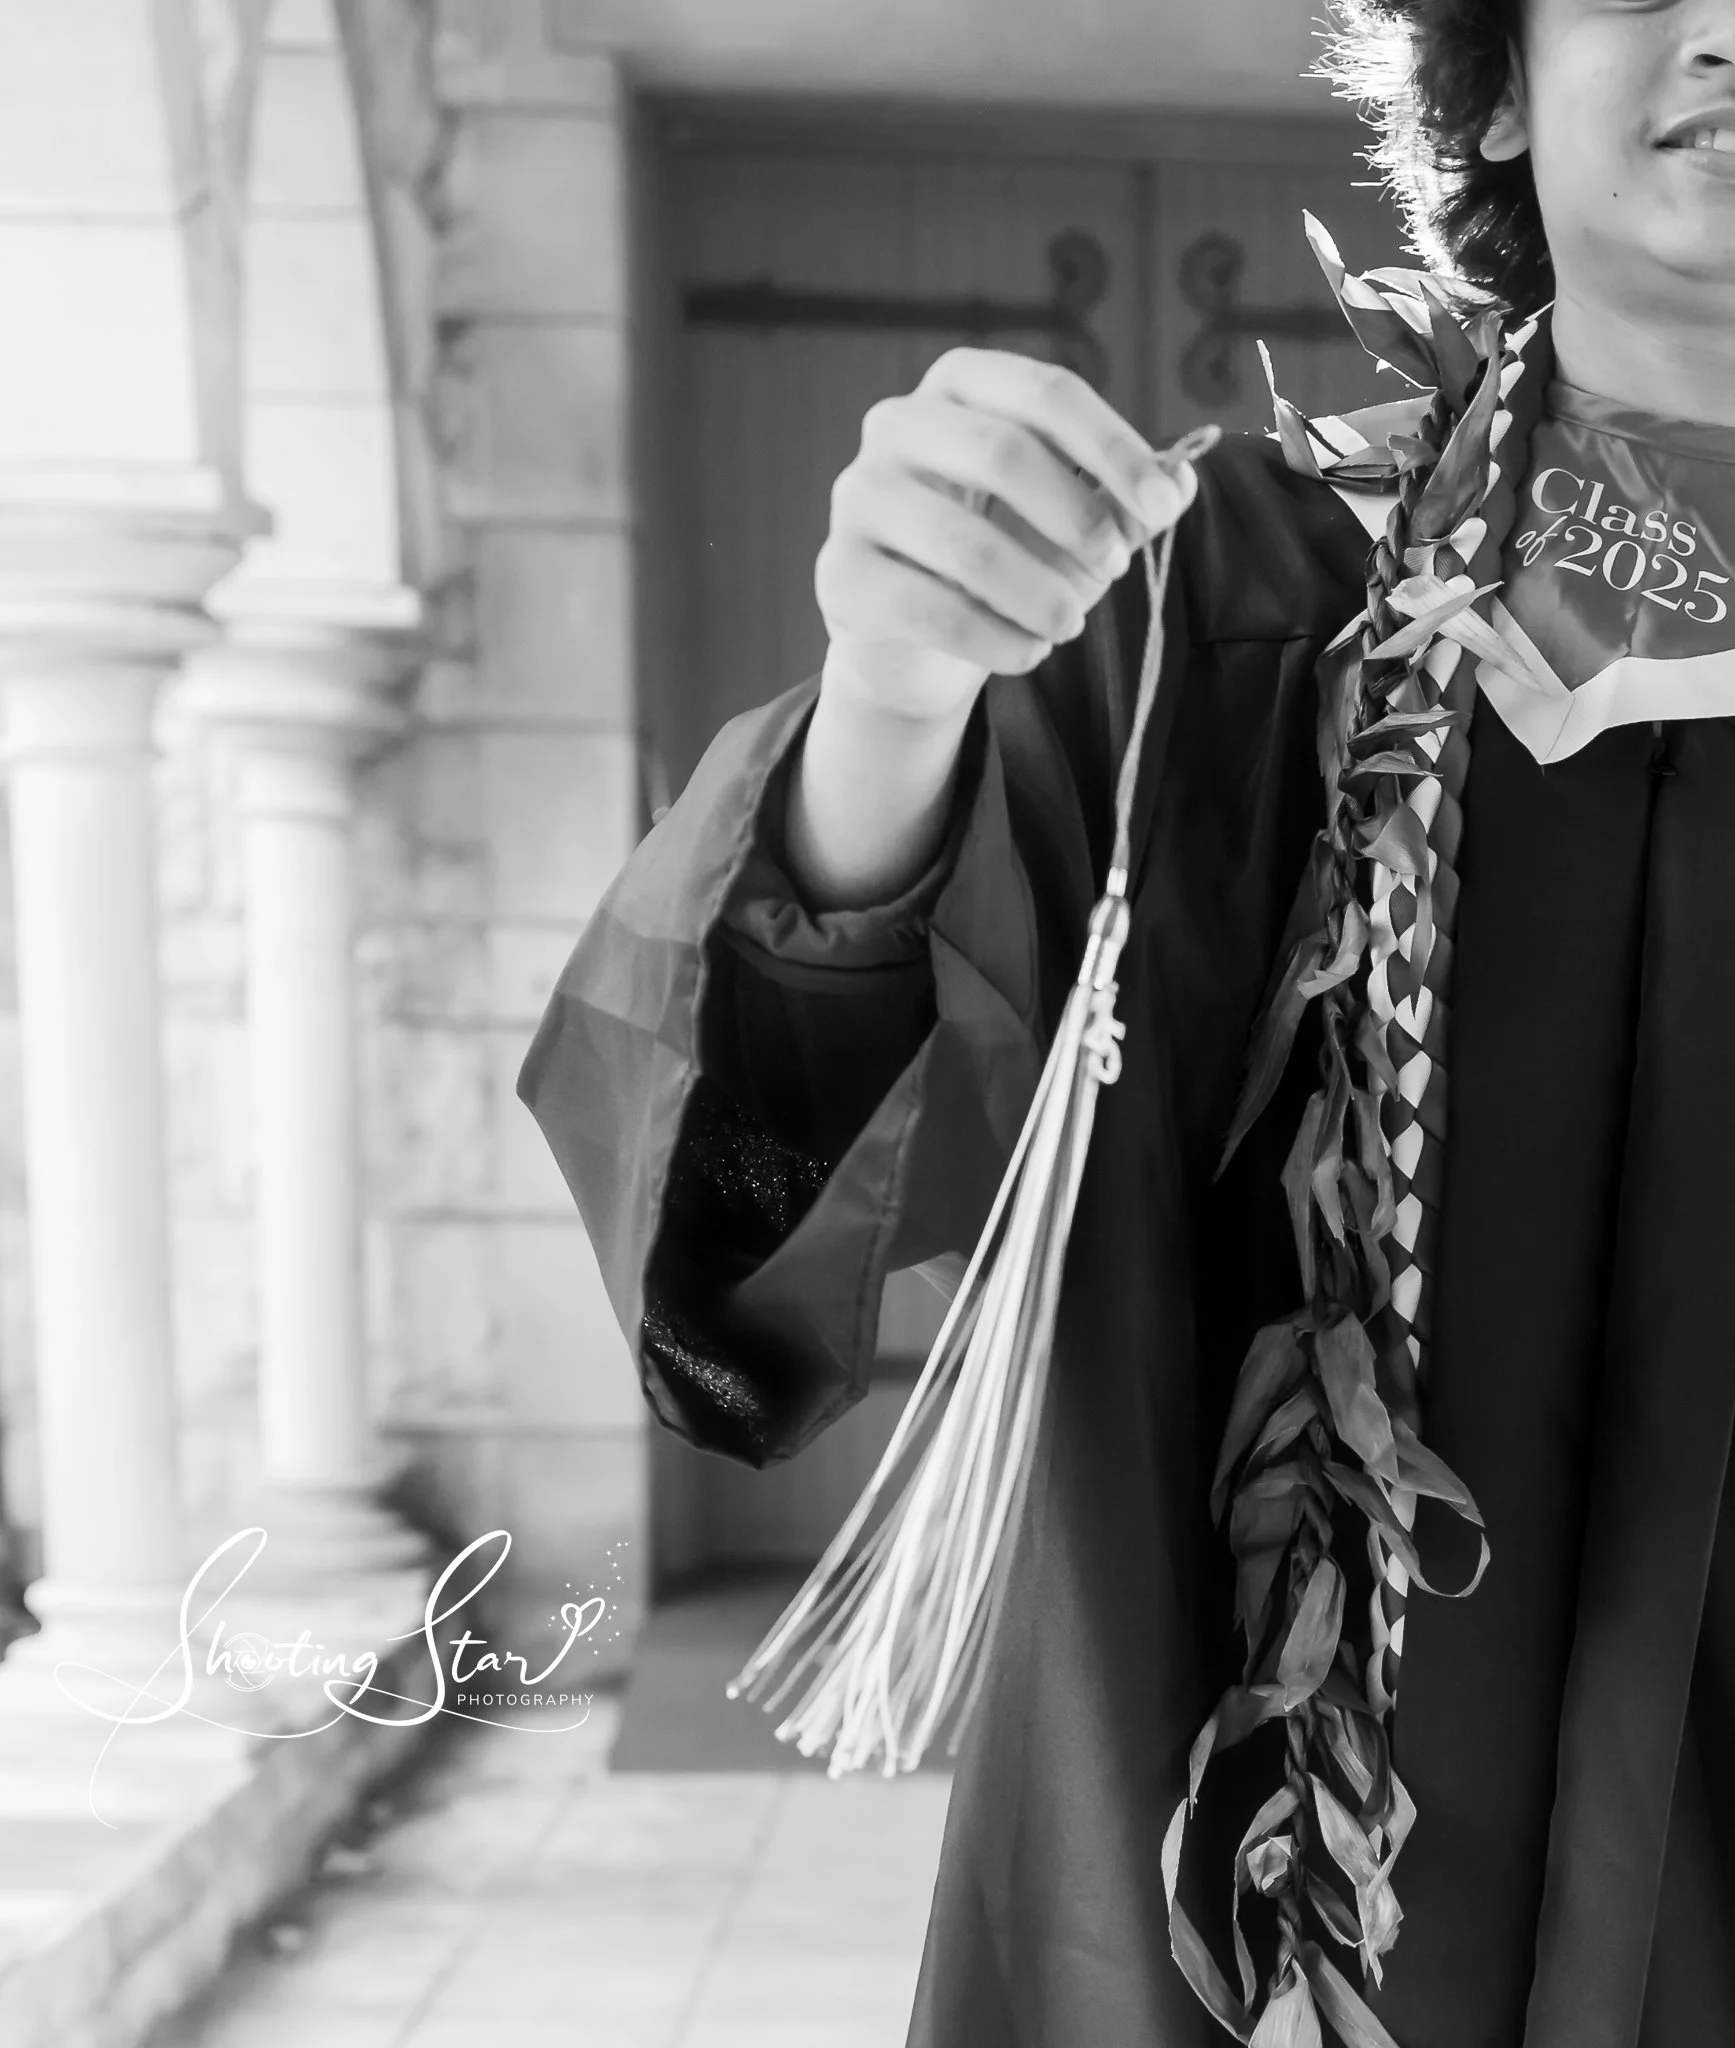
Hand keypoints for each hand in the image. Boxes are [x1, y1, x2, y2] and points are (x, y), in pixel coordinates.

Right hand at [814, 346, 1203, 726]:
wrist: (913, 640)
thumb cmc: (1000, 559)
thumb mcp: (1069, 523)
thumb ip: (1125, 501)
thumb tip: (1178, 485)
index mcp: (962, 386)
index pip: (1045, 393)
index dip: (1112, 447)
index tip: (1161, 504)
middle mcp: (898, 425)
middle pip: (1002, 453)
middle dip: (1076, 517)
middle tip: (1115, 566)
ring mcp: (859, 496)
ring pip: (965, 544)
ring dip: (1039, 593)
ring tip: (1070, 625)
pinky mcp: (841, 573)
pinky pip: (930, 610)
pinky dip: (996, 640)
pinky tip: (1028, 654)